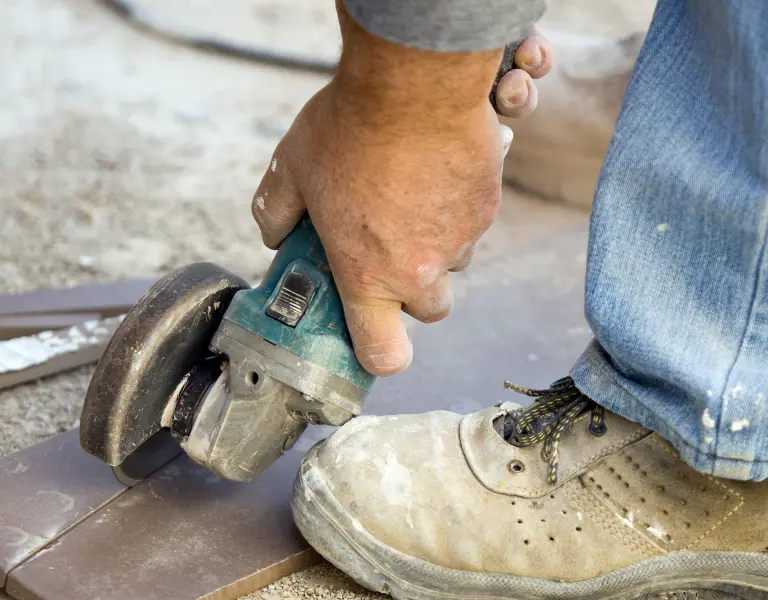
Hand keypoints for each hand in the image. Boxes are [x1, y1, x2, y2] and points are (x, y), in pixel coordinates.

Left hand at [253, 11, 553, 375]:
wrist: (415, 80)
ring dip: (434, 249)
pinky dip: (454, 211)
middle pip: (429, 311)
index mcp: (369, 273)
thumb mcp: (292, 169)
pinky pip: (471, 224)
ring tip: (409, 202)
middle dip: (412, 294)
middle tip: (389, 254)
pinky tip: (431, 176)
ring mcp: (460, 239)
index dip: (380, 355)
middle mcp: (420, 268)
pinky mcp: (487, 206)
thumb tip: (276, 233)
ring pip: (453, 265)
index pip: (384, 353)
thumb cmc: (350, 126)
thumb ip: (276, 213)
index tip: (373, 342)